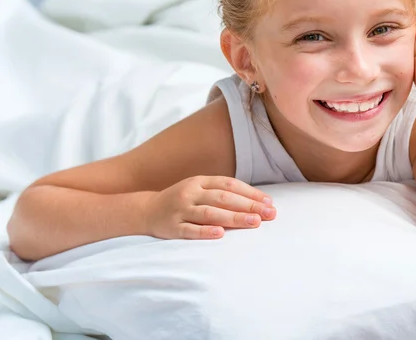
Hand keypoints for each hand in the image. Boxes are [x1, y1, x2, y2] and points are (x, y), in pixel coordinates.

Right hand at [143, 176, 275, 239]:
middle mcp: (190, 193)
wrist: (146, 211)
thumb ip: (223, 193)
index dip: (250, 193)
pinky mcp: (172, 228)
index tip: (269, 202)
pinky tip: (221, 234)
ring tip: (254, 222)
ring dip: (234, 217)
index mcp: (200, 181)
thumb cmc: (183, 201)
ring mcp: (180, 210)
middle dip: (248, 205)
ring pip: (210, 213)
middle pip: (223, 198)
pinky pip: (190, 230)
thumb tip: (257, 202)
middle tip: (269, 214)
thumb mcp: (200, 190)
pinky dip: (205, 231)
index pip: (229, 184)